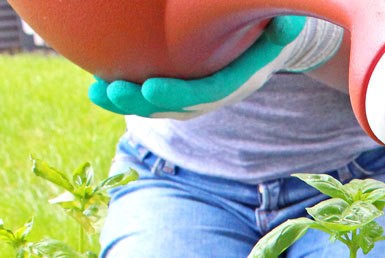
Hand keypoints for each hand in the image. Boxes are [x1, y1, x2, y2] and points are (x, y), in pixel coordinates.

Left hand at [89, 15, 343, 118]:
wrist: (270, 37)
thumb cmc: (273, 24)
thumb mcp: (282, 25)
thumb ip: (283, 27)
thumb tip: (288, 23)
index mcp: (235, 82)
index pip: (203, 94)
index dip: (177, 95)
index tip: (149, 88)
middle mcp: (212, 94)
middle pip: (174, 107)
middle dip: (141, 102)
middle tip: (112, 91)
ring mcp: (194, 93)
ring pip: (157, 105)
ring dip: (125, 102)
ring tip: (96, 92)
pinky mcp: (179, 84)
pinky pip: (149, 93)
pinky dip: (124, 91)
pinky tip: (97, 82)